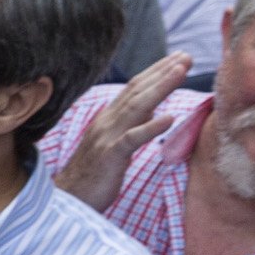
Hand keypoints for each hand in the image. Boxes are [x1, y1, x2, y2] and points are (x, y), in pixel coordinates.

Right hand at [52, 53, 189, 213]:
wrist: (68, 198)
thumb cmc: (93, 175)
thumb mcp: (115, 144)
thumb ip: (131, 125)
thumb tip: (152, 111)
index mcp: (108, 119)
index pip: (134, 89)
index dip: (156, 72)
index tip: (178, 59)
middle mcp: (106, 122)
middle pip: (137, 91)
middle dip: (162, 72)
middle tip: (186, 56)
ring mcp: (107, 137)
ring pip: (136, 107)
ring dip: (160, 87)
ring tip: (181, 72)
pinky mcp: (110, 157)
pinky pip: (132, 139)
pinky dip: (150, 127)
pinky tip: (169, 117)